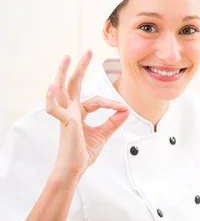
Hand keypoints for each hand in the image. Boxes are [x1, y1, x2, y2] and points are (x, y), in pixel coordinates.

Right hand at [46, 50, 128, 180]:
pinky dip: (52, 98)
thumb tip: (126, 110)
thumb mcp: (103, 135)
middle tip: (88, 51)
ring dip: (62, 73)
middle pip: (73, 84)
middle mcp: (70, 111)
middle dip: (80, 67)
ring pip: (62, 90)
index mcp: (78, 113)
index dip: (111, 103)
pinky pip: (55, 108)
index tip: (124, 109)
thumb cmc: (83, 153)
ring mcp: (65, 115)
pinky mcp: (64, 123)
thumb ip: (113, 122)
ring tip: (66, 59)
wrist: (74, 168)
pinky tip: (52, 88)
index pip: (95, 100)